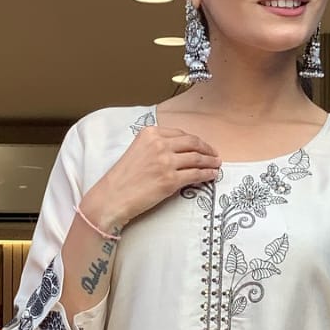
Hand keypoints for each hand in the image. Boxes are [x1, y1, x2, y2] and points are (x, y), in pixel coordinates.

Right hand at [81, 126, 220, 229]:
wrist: (112, 196)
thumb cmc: (123, 178)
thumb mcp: (137, 151)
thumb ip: (155, 146)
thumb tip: (177, 151)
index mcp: (150, 133)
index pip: (180, 134)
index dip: (195, 140)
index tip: (203, 146)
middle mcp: (159, 144)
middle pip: (192, 143)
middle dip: (207, 149)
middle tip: (215, 155)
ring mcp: (165, 162)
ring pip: (196, 159)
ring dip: (210, 162)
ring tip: (217, 165)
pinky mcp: (170, 180)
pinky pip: (195, 175)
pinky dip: (207, 174)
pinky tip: (212, 175)